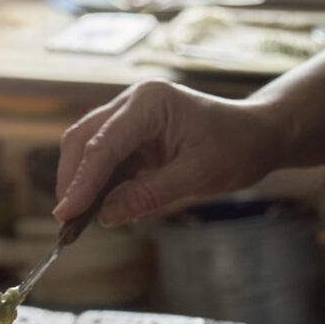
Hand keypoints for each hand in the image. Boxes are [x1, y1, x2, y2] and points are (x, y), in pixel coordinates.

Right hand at [53, 80, 281, 226]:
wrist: (258, 134)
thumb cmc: (236, 147)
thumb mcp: (196, 176)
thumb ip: (148, 195)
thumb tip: (105, 216)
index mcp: (150, 102)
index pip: (103, 145)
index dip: (82, 181)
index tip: (66, 214)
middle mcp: (133, 101)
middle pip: (84, 139)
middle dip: (73, 180)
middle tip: (67, 221)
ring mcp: (131, 114)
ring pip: (88, 147)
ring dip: (81, 182)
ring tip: (78, 219)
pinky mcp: (133, 132)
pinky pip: (105, 157)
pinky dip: (99, 182)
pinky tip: (100, 207)